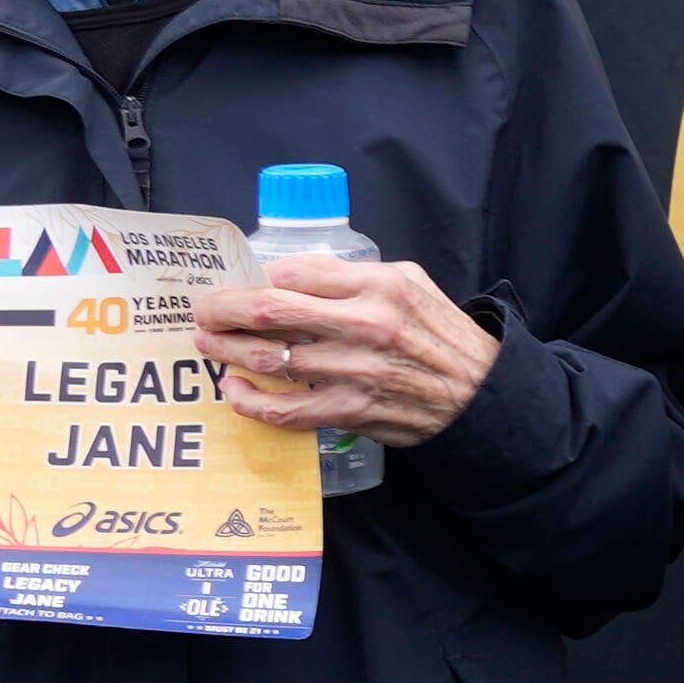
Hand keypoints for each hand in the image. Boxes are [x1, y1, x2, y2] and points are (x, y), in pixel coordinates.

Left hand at [194, 234, 496, 447]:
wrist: (481, 395)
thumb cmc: (441, 335)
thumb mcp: (412, 283)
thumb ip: (355, 276)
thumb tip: (293, 275)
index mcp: (378, 285)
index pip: (293, 271)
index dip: (253, 277)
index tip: (237, 282)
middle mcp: (364, 324)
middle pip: (268, 310)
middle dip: (222, 308)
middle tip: (202, 311)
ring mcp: (354, 371)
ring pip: (267, 359)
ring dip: (225, 350)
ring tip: (208, 345)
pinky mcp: (350, 411)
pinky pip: (283, 409)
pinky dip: (249, 401)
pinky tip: (233, 389)